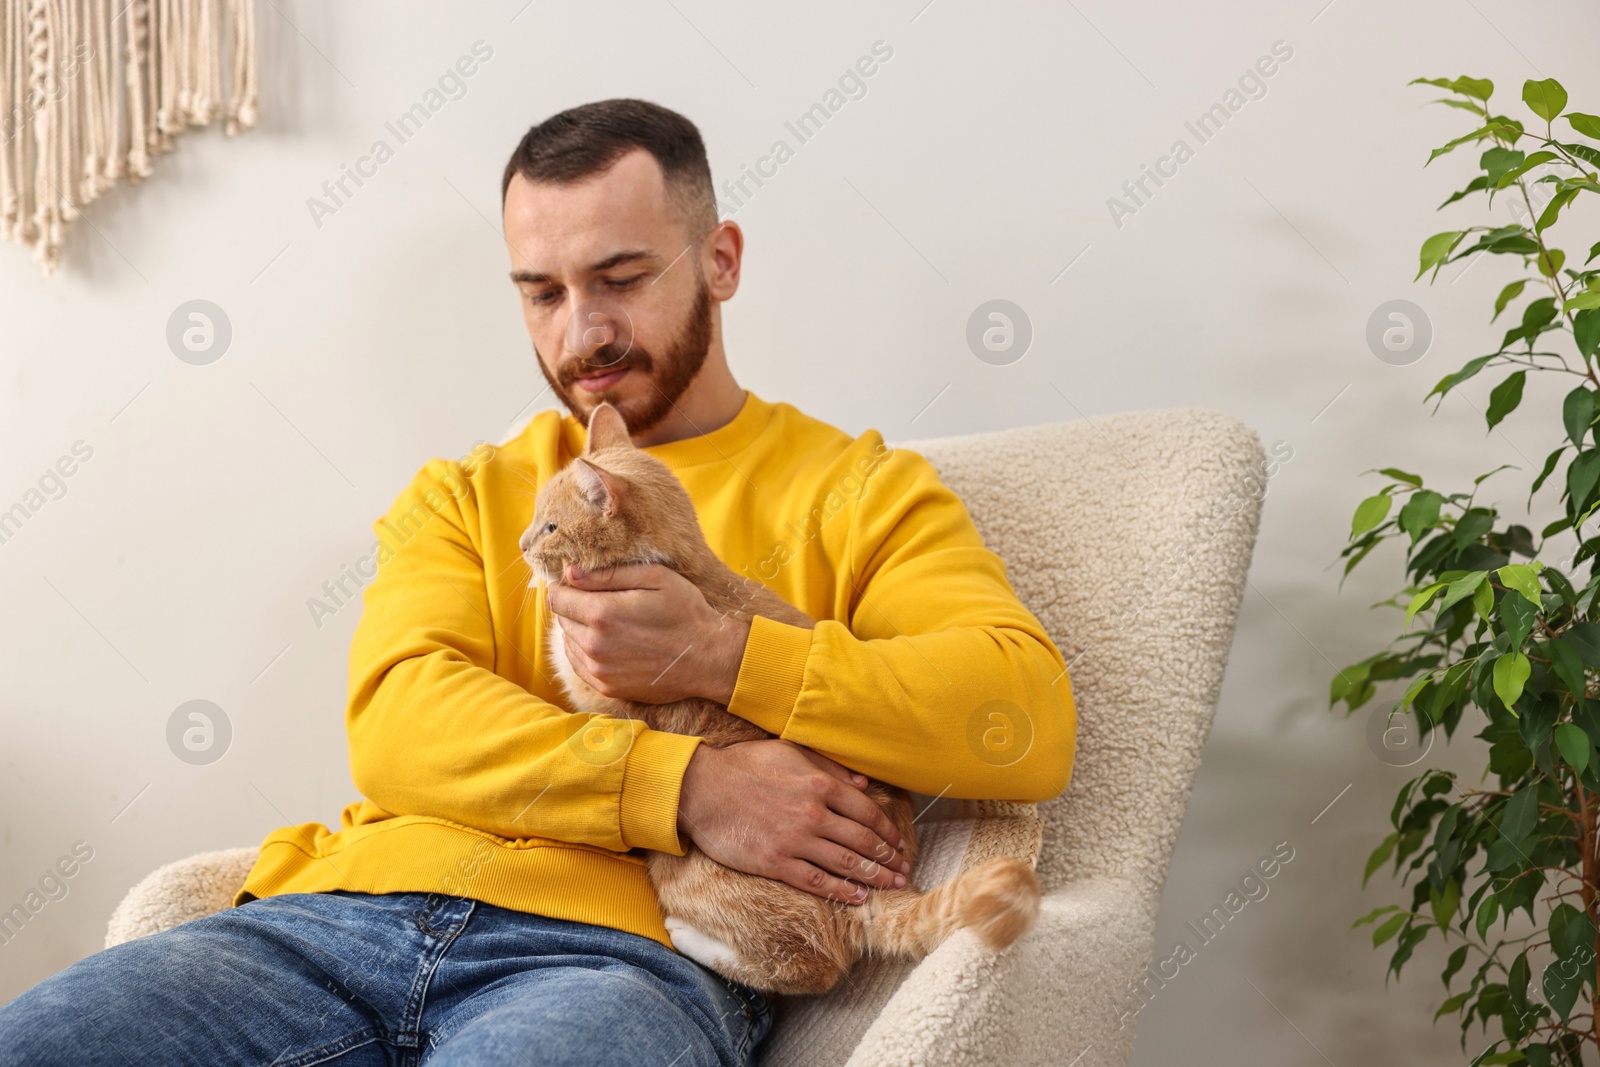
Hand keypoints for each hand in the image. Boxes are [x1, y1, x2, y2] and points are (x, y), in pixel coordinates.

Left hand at [549, 562, 748, 704]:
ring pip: (568, 642)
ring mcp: (598, 670)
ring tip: (610, 623)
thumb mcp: (655, 578)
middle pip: (561, 619)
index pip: (557, 597)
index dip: (566, 586)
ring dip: (580, 629)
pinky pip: (579, 664)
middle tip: (604, 601)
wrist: (708, 659)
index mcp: (602, 614)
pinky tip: (610, 643)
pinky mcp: (606, 687)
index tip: (582, 583)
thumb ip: (608, 574)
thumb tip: (570, 572)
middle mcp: (593, 645)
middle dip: (575, 606)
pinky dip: (586, 651)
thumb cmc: (685, 612)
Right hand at [676, 739, 911, 904]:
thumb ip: (829, 767)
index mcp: (820, 784)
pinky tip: (858, 897)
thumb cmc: (745, 765)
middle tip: (903, 870)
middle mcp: (814, 813)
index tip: (898, 843)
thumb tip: (864, 783)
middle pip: (863, 841)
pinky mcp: (775, 862)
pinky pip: (816, 881)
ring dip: (874, 877)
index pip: (867, 813)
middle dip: (888, 858)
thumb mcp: (790, 751)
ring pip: (846, 863)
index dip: (888, 831)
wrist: (700, 788)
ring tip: (891, 885)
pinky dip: (841, 891)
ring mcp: (795, 840)